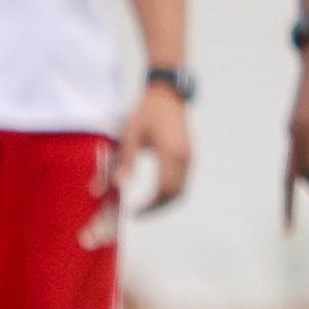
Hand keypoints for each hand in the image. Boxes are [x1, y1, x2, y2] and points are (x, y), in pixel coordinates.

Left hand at [120, 78, 193, 214]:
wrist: (168, 94)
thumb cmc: (146, 112)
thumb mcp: (131, 135)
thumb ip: (125, 161)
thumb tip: (118, 186)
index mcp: (171, 154)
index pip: (164, 190)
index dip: (151, 205)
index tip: (134, 213)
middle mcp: (185, 158)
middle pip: (176, 195)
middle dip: (158, 208)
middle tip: (139, 213)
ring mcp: (190, 157)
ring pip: (181, 190)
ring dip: (165, 201)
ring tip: (146, 205)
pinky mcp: (189, 155)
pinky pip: (182, 181)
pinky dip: (169, 191)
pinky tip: (155, 191)